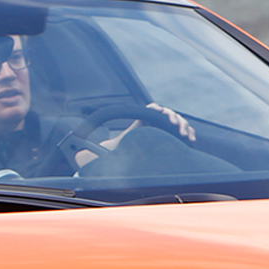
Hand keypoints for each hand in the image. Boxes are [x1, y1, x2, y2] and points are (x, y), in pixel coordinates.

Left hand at [72, 104, 194, 166]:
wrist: (131, 159)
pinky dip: (188, 133)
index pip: (152, 109)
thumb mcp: (107, 149)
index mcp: (141, 119)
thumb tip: (78, 142)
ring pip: (177, 122)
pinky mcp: (171, 137)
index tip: (162, 116)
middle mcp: (154, 121)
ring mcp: (164, 128)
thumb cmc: (120, 153)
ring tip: (187, 135)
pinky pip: (182, 131)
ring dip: (183, 126)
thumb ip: (95, 146)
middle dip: (174, 119)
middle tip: (177, 128)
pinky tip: (191, 140)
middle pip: (168, 114)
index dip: (159, 110)